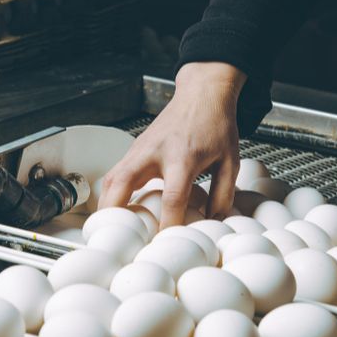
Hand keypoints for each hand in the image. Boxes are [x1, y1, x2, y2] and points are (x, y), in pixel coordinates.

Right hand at [98, 62, 245, 227]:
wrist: (202, 94)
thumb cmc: (216, 125)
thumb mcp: (230, 160)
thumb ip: (223, 195)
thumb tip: (212, 223)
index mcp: (182, 156)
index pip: (172, 197)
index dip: (168, 223)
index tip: (167, 242)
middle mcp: (154, 152)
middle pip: (121, 184)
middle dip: (115, 214)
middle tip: (116, 239)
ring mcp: (140, 149)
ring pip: (111, 179)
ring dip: (106, 205)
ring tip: (109, 230)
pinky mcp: (134, 150)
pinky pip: (115, 174)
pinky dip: (110, 193)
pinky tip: (116, 211)